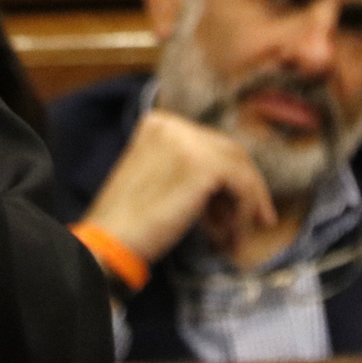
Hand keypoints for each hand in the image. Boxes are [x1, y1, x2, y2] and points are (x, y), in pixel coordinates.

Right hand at [82, 110, 276, 268]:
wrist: (110, 240)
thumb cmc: (129, 220)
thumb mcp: (156, 176)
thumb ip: (185, 167)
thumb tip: (230, 183)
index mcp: (157, 123)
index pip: (210, 143)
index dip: (228, 176)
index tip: (233, 209)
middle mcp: (173, 125)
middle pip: (230, 152)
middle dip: (244, 189)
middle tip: (251, 222)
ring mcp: (189, 142)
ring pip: (241, 168)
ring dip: (246, 204)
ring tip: (235, 237)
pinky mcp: (204, 165)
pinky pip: (244, 185)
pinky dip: (244, 212)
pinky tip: (231, 236)